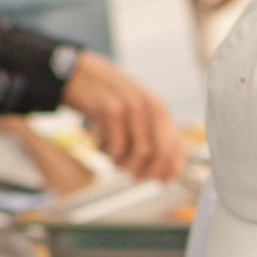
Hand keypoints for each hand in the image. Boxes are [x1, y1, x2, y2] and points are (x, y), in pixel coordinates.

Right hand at [60, 52, 183, 184]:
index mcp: (159, 109)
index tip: (161, 182)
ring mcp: (131, 107)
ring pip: (141, 152)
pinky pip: (117, 146)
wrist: (79, 74)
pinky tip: (101, 147)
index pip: (177, 146)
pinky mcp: (110, 109)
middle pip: (162, 153)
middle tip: (133, 174)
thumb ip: (151, 137)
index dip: (171, 169)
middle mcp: (150, 106)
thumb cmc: (106, 99)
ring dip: (126, 164)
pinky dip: (110, 155)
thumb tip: (167, 174)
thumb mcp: (134, 113)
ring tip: (114, 159)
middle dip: (149, 172)